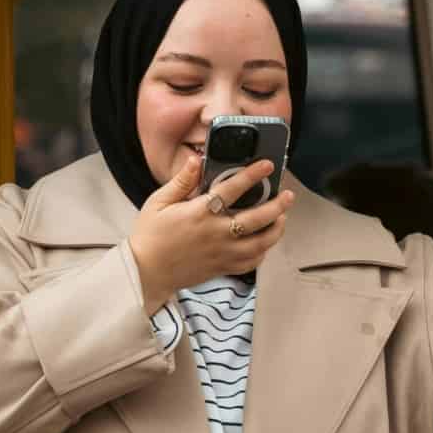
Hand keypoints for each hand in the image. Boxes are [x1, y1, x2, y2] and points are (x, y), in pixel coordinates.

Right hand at [129, 157, 293, 311]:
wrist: (145, 273)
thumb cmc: (149, 236)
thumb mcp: (158, 202)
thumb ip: (182, 181)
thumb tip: (197, 160)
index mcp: (199, 213)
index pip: (232, 189)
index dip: (252, 175)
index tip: (268, 165)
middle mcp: (215, 233)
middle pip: (256, 219)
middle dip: (276, 205)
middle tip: (287, 195)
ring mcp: (221, 254)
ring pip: (260, 244)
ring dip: (275, 230)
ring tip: (282, 218)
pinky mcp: (222, 268)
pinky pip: (251, 263)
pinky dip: (262, 252)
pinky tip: (265, 242)